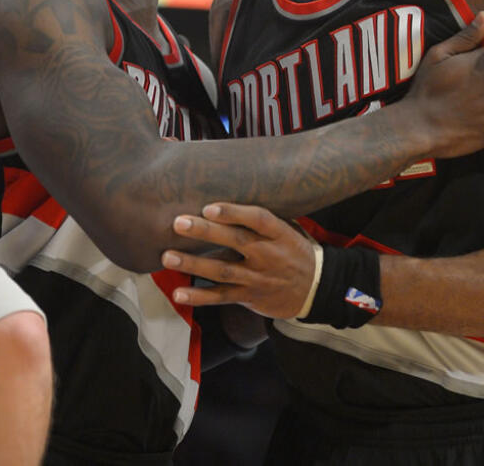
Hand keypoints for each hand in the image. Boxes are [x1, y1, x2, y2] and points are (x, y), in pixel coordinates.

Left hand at [161, 203, 317, 318]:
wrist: (316, 289)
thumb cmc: (294, 250)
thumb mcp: (288, 228)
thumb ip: (262, 216)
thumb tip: (231, 186)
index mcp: (279, 233)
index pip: (258, 219)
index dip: (233, 212)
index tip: (209, 206)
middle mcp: (268, 254)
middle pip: (235, 241)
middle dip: (205, 232)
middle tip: (178, 223)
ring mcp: (257, 277)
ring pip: (222, 270)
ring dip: (193, 264)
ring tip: (168, 256)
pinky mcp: (249, 296)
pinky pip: (221, 297)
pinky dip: (199, 297)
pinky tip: (179, 293)